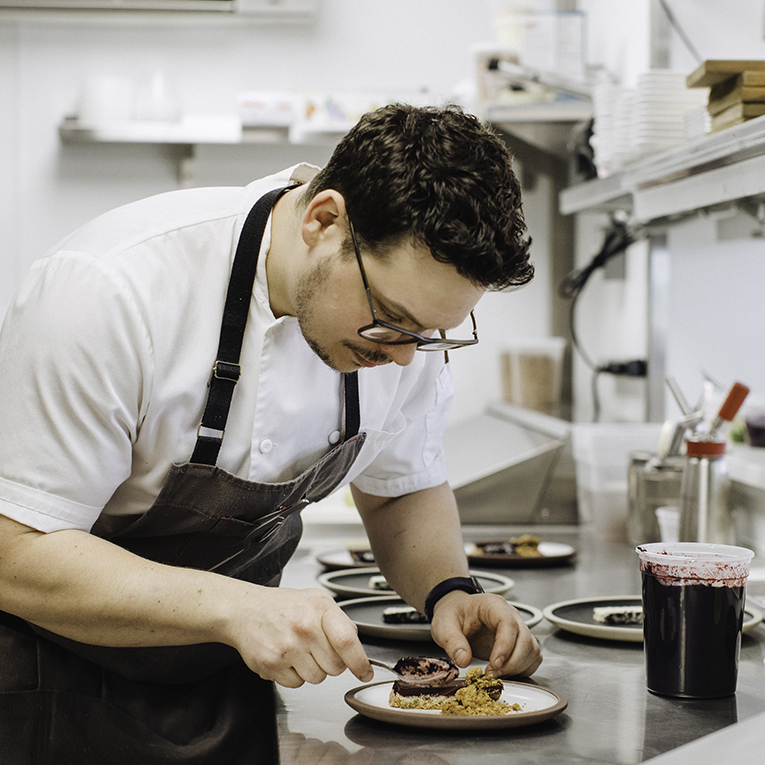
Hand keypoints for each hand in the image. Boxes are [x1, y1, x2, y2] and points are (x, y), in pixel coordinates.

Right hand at [226, 586, 373, 687]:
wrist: (245, 610)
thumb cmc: (283, 606)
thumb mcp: (316, 600)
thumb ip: (339, 621)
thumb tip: (356, 646)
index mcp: (319, 608)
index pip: (347, 641)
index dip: (359, 661)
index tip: (364, 672)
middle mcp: (304, 627)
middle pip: (335, 666)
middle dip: (332, 663)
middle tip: (318, 649)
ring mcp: (287, 647)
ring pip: (317, 678)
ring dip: (312, 669)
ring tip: (299, 650)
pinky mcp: (271, 664)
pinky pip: (296, 684)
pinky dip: (294, 675)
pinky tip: (286, 657)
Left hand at [428, 591, 541, 677]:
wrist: (458, 613)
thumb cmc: (453, 614)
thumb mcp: (444, 624)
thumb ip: (452, 641)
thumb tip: (464, 661)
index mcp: (493, 605)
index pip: (508, 623)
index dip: (505, 646)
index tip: (493, 664)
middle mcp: (510, 615)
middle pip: (525, 639)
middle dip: (511, 662)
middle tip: (491, 674)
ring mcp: (517, 628)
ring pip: (532, 650)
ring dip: (518, 668)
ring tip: (496, 674)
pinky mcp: (519, 642)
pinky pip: (532, 657)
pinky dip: (523, 669)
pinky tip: (504, 673)